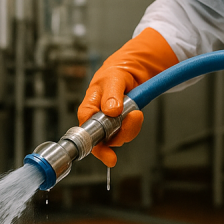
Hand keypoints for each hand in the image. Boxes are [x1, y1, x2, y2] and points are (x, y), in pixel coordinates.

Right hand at [77, 28, 178, 166]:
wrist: (134, 68)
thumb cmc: (117, 70)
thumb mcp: (114, 78)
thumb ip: (111, 95)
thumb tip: (110, 110)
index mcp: (90, 105)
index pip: (86, 128)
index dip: (95, 144)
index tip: (107, 155)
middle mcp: (98, 117)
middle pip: (103, 139)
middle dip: (120, 134)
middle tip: (134, 118)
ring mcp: (110, 122)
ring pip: (117, 137)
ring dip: (129, 129)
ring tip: (136, 112)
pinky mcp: (122, 123)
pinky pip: (127, 132)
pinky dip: (134, 126)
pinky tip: (136, 115)